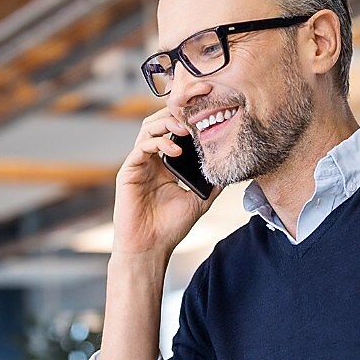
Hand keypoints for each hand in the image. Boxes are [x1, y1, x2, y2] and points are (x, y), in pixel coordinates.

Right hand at [111, 108, 218, 258]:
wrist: (150, 248)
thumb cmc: (171, 227)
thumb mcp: (200, 199)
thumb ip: (212, 181)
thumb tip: (231, 167)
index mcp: (166, 164)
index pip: (174, 131)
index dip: (188, 118)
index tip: (206, 112)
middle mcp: (151, 160)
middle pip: (159, 122)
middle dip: (177, 112)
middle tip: (196, 112)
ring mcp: (139, 164)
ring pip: (148, 129)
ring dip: (167, 123)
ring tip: (186, 128)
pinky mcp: (128, 172)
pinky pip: (140, 148)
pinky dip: (158, 143)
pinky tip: (175, 151)